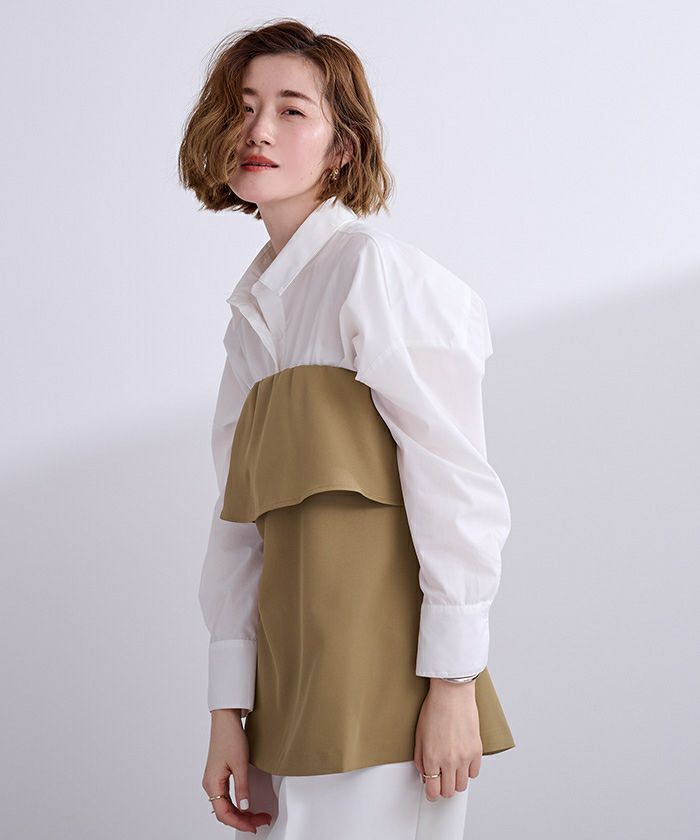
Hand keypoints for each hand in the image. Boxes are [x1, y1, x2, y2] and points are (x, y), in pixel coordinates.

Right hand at [202, 709, 272, 833]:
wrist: (226, 720)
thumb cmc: (230, 737)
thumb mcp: (240, 764)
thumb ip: (242, 787)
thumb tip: (244, 807)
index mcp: (212, 783)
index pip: (224, 813)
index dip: (239, 822)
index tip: (253, 826)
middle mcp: (210, 784)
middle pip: (225, 811)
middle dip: (243, 819)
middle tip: (260, 821)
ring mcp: (214, 779)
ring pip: (226, 804)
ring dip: (241, 812)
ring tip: (257, 815)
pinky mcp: (219, 775)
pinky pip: (227, 796)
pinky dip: (238, 803)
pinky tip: (247, 804)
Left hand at [413, 680, 481, 801]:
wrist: (452, 693)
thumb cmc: (435, 708)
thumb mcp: (419, 734)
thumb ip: (420, 758)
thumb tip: (424, 773)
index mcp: (432, 757)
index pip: (433, 791)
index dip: (432, 794)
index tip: (432, 791)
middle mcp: (449, 760)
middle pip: (449, 792)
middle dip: (443, 789)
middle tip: (441, 780)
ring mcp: (464, 757)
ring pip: (462, 786)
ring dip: (456, 781)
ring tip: (452, 770)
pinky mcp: (477, 751)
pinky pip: (474, 773)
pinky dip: (468, 771)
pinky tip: (463, 761)